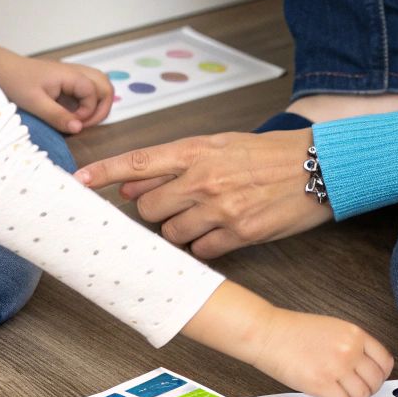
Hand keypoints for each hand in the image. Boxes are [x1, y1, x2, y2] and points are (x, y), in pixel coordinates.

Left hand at [0, 37, 113, 133]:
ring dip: (96, 105)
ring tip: (81, 120)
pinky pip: (86, 90)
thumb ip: (58, 116)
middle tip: (85, 124)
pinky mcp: (67, 81)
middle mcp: (76, 72)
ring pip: (99, 86)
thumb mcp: (35, 103)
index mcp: (71, 75)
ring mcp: (73, 76)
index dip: (89, 111)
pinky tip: (72, 114)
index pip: (96, 93)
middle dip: (101, 108)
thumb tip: (79, 129)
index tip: (73, 122)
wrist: (1, 68)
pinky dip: (86, 103)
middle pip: (105, 86)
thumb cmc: (16, 82)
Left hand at [74, 129, 331, 258]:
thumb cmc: (270, 154)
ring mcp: (220, 209)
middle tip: (180, 203)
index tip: (77, 181)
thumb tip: (131, 186)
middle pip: (148, 208)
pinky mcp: (239, 235)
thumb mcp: (221, 145)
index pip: (137, 162)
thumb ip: (175, 163)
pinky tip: (225, 230)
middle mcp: (202, 179)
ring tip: (209, 214)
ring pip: (172, 234)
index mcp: (196, 151)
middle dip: (155, 210)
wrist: (320, 167)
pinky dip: (207, 246)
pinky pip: (202, 251)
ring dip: (181, 230)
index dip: (102, 173)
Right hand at [180, 282, 392, 396]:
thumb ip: (351, 343)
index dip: (380, 375)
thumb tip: (365, 365)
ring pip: (361, 396)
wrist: (267, 333)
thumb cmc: (293, 330)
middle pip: (375, 382)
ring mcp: (336, 368)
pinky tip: (326, 394)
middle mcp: (349, 350)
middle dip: (367, 389)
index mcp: (354, 334)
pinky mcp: (321, 384)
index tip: (372, 379)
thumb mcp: (332, 327)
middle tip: (355, 389)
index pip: (385, 361)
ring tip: (339, 393)